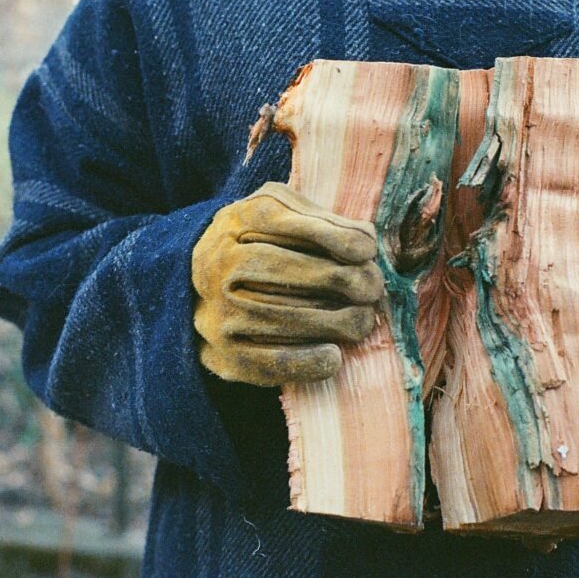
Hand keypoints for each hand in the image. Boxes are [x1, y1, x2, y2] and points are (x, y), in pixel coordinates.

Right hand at [192, 182, 384, 385]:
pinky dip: (307, 362)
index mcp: (238, 221)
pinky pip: (269, 362)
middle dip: (341, 280)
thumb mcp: (284, 215)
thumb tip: (365, 238)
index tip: (367, 251)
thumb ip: (321, 220)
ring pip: (280, 318)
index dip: (333, 236)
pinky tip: (334, 356)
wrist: (205, 289)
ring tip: (363, 321)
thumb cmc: (262, 244)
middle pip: (284, 270)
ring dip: (333, 322)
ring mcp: (216, 312)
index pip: (286, 224)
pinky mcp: (222, 354)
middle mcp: (219, 264)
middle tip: (373, 289)